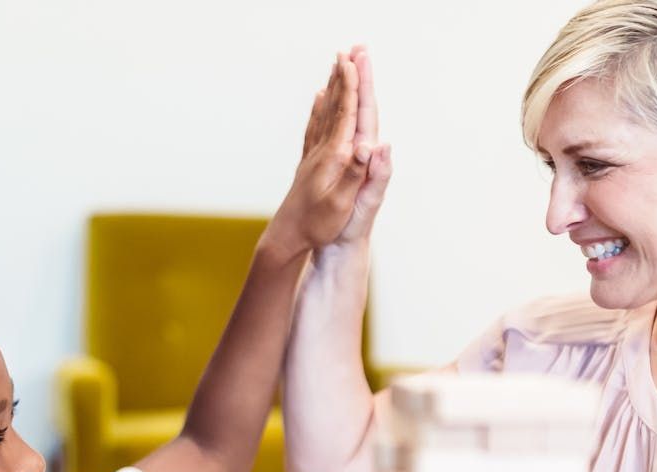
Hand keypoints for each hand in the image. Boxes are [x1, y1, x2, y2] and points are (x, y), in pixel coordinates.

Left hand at [264, 47, 391, 259]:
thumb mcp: (340, 204)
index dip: (351, 87)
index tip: (354, 61)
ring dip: (334, 86)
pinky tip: (319, 97)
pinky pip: (316, 126)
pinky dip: (320, 108)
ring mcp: (314, 155)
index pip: (346, 115)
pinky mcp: (310, 163)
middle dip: (344, 76)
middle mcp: (323, 150)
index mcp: (334, 157)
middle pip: (336, 105)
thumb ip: (355, 173)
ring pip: (326, 112)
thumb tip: (369, 146)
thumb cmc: (316, 225)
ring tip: (337, 64)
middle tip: (350, 49)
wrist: (287, 237)